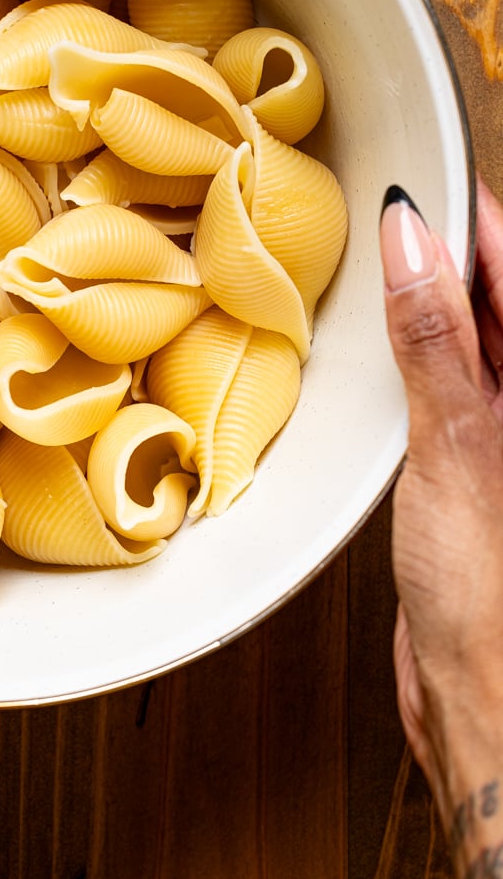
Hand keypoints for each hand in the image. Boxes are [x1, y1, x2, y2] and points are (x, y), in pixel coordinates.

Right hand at [379, 178, 502, 794]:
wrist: (485, 705)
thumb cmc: (492, 598)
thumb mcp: (457, 446)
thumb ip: (435, 337)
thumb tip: (415, 241)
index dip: (480, 219)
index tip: (429, 174)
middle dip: (453, 252)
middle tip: (395, 206)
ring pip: (478, 342)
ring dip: (434, 302)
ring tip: (386, 261)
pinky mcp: (481, 470)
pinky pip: (453, 387)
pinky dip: (419, 357)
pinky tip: (389, 348)